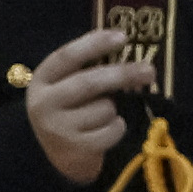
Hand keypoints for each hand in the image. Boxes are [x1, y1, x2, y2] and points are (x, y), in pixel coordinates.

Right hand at [24, 24, 148, 183]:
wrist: (57, 155)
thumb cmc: (71, 111)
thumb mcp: (67, 86)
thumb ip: (87, 68)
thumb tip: (126, 44)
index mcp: (42, 79)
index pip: (67, 56)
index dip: (95, 44)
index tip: (122, 36)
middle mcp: (44, 103)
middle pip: (89, 82)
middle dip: (122, 74)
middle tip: (149, 70)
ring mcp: (58, 128)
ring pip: (104, 108)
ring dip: (114, 109)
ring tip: (104, 114)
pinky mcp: (76, 149)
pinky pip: (112, 130)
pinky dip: (117, 127)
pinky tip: (106, 130)